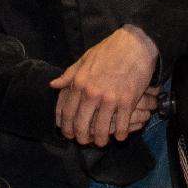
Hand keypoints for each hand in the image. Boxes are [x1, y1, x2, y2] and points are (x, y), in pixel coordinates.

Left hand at [50, 25, 161, 145]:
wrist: (134, 44)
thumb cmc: (109, 51)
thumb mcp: (84, 59)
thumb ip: (69, 75)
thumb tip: (53, 85)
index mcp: (79, 82)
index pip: (66, 112)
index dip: (66, 127)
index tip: (69, 134)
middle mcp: (91, 92)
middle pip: (81, 125)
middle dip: (82, 138)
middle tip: (85, 142)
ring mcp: (110, 98)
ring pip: (101, 130)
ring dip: (101, 140)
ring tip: (102, 142)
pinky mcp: (127, 101)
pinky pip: (121, 126)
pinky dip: (120, 135)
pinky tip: (120, 135)